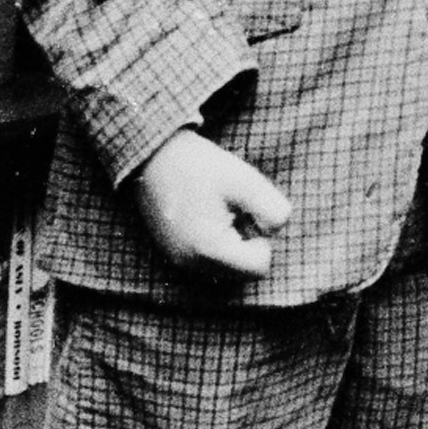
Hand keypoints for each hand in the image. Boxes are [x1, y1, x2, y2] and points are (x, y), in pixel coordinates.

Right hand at [129, 130, 290, 281]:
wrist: (153, 156)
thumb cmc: (200, 166)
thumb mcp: (246, 181)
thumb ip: (272, 209)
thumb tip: (274, 230)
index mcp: (209, 250)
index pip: (259, 268)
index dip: (262, 239)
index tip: (246, 212)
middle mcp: (190, 264)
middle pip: (243, 271)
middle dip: (246, 243)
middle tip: (231, 210)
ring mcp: (178, 261)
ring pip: (227, 267)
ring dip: (231, 243)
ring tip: (216, 211)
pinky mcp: (173, 254)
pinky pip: (208, 260)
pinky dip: (215, 242)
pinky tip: (203, 215)